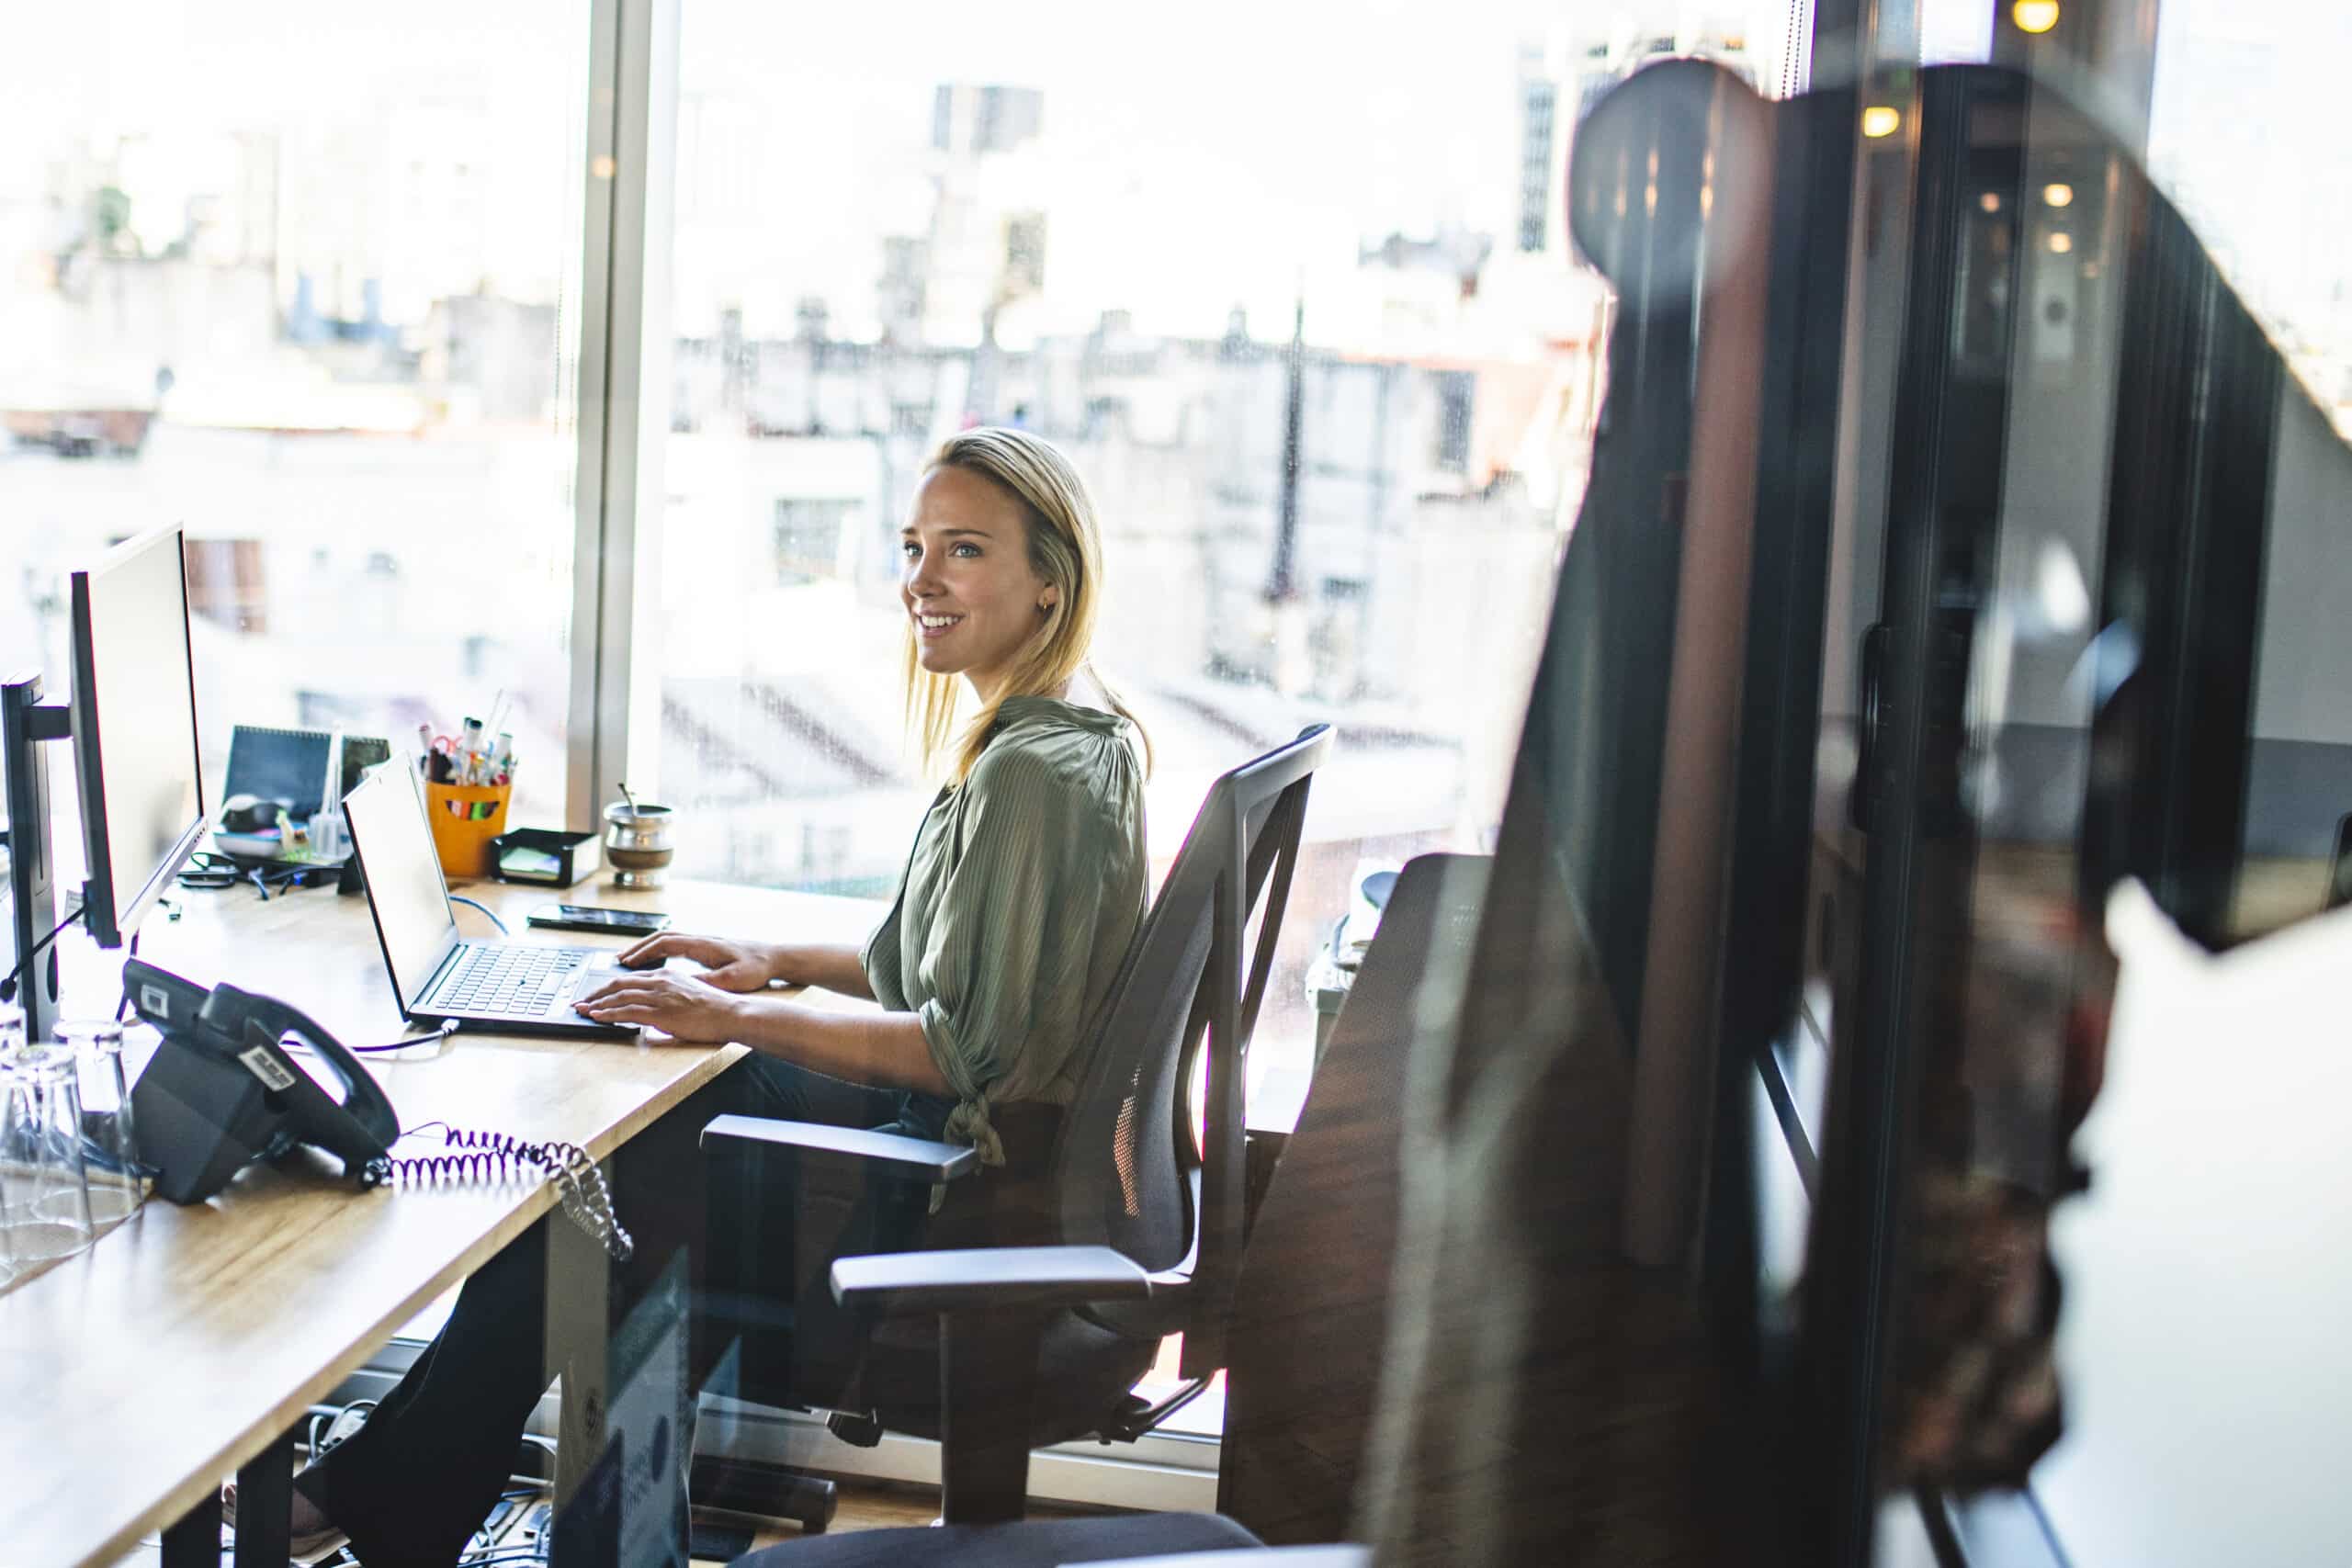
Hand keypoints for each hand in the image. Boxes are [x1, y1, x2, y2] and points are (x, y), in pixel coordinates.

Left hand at [574, 970, 746, 1040]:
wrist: (731, 1014)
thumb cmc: (715, 1009)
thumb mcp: (688, 994)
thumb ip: (668, 997)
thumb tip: (653, 1010)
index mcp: (667, 975)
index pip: (630, 978)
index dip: (609, 986)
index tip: (596, 994)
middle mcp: (661, 982)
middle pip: (619, 983)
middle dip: (596, 993)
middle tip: (581, 1001)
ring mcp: (660, 997)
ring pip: (620, 997)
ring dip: (597, 1005)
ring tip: (583, 1011)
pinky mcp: (661, 1013)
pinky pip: (628, 1012)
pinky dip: (608, 1014)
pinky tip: (598, 1017)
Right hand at [613, 932, 777, 991]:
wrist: (775, 957)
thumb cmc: (756, 967)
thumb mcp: (732, 979)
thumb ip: (707, 983)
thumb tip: (683, 987)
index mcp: (702, 945)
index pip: (665, 942)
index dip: (643, 952)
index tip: (626, 962)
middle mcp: (700, 940)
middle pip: (661, 938)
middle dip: (638, 949)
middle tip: (618, 961)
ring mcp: (703, 943)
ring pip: (667, 940)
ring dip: (647, 949)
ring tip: (629, 962)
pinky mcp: (706, 949)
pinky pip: (676, 946)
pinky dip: (660, 952)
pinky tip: (655, 964)